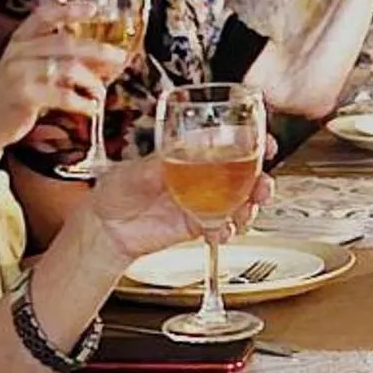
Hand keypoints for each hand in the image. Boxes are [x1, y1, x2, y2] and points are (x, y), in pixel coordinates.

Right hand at [0, 3, 126, 147]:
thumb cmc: (16, 95)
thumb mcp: (31, 69)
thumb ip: (58, 59)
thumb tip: (104, 58)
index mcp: (20, 40)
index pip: (44, 15)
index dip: (69, 9)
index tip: (94, 9)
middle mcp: (18, 52)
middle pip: (65, 43)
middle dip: (97, 50)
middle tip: (120, 58)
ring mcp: (19, 73)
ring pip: (67, 68)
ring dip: (92, 81)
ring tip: (101, 92)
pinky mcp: (23, 96)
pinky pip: (62, 95)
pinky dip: (82, 102)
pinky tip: (91, 108)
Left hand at [85, 141, 276, 261]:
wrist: (107, 228)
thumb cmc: (117, 190)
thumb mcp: (134, 171)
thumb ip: (156, 166)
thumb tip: (170, 158)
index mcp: (191, 153)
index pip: (229, 143)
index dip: (252, 142)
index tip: (265, 143)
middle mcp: (204, 176)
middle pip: (245, 175)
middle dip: (261, 180)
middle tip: (263, 185)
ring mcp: (204, 201)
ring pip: (241, 202)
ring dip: (250, 207)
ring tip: (245, 211)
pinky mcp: (199, 225)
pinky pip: (223, 227)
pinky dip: (227, 230)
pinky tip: (221, 231)